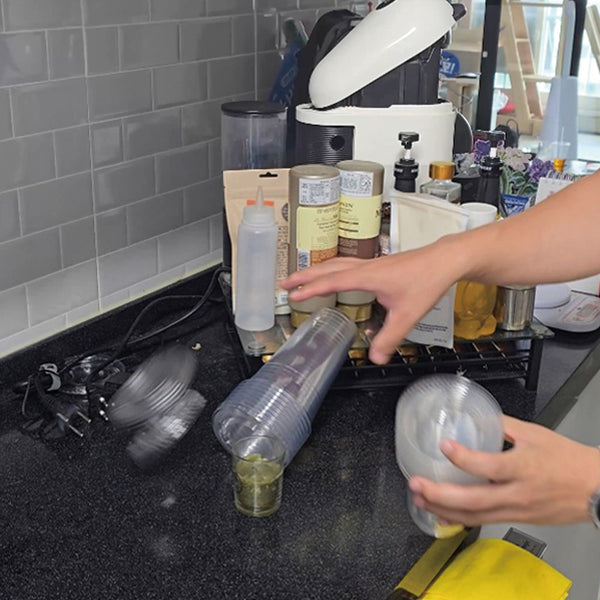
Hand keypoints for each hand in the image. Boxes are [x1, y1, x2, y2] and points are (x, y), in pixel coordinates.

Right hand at [282, 243, 459, 364]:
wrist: (445, 260)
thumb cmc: (427, 281)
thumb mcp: (407, 315)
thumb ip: (389, 338)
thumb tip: (375, 357)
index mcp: (367, 276)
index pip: (331, 282)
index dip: (310, 288)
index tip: (293, 294)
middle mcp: (365, 267)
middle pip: (327, 268)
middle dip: (304, 275)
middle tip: (285, 283)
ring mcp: (371, 264)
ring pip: (336, 264)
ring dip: (317, 270)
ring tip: (303, 277)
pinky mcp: (378, 265)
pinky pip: (347, 265)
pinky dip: (332, 269)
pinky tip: (335, 277)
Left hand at [409, 416, 599, 525]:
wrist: (596, 488)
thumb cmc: (569, 461)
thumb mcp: (535, 433)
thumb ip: (502, 424)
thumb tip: (477, 417)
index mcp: (523, 467)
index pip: (489, 465)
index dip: (463, 457)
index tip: (444, 446)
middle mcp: (518, 493)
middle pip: (474, 499)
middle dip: (440, 494)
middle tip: (417, 484)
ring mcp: (516, 510)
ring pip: (475, 515)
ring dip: (443, 509)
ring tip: (420, 498)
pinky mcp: (516, 519)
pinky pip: (483, 522)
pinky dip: (459, 520)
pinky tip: (441, 515)